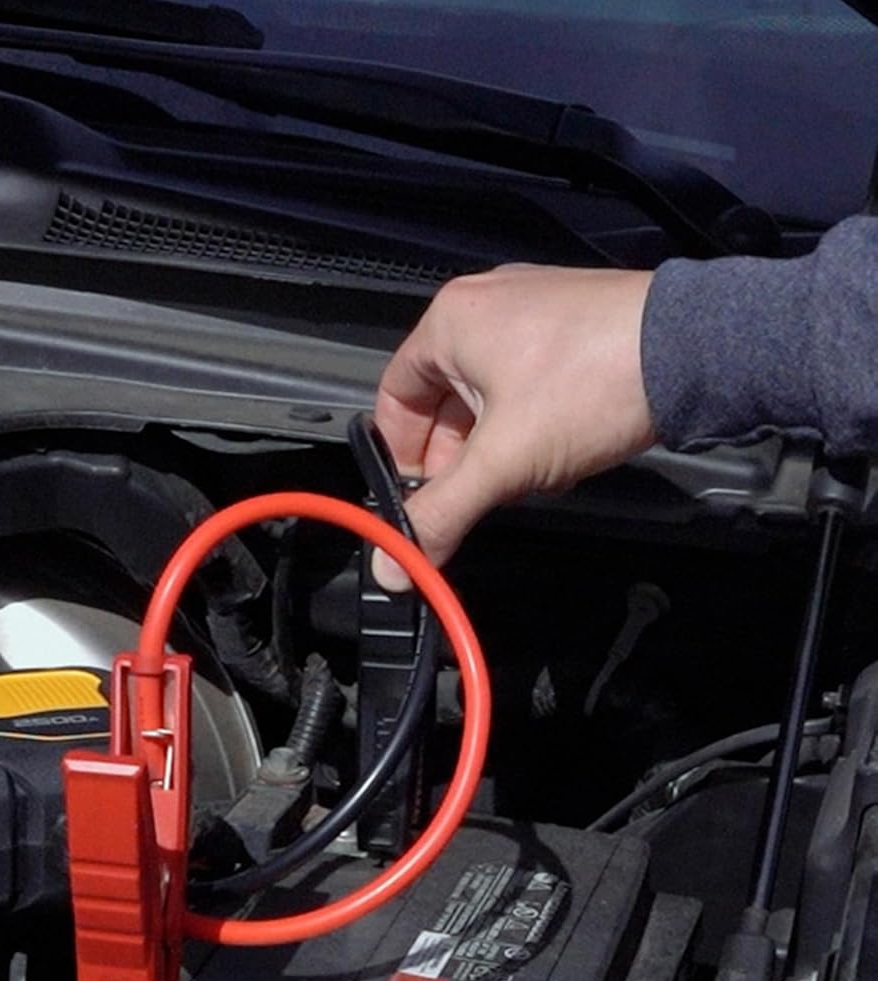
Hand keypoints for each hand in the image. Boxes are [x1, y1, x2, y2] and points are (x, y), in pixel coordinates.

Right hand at [372, 264, 656, 587]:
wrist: (699, 351)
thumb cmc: (597, 380)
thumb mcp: (503, 462)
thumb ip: (441, 513)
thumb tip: (396, 562)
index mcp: (451, 321)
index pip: (394, 399)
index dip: (399, 457)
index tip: (414, 499)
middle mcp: (487, 305)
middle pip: (442, 403)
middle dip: (458, 459)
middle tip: (476, 496)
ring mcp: (534, 310)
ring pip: (488, 398)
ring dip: (499, 447)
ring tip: (529, 472)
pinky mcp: (574, 325)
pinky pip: (529, 384)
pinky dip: (533, 424)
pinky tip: (561, 448)